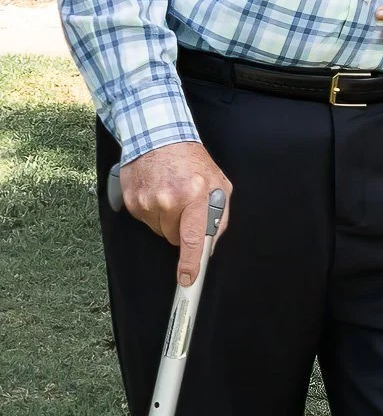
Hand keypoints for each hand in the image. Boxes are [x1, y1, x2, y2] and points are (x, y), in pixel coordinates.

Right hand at [119, 140, 232, 286]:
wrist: (159, 136)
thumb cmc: (192, 160)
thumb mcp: (218, 183)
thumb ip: (219, 217)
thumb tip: (210, 246)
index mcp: (195, 195)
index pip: (193, 239)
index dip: (190, 264)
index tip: (187, 279)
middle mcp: (170, 199)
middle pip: (174, 238)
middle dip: (180, 228)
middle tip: (184, 205)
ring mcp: (147, 201)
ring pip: (158, 230)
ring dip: (165, 219)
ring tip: (170, 193)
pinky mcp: (131, 201)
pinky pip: (144, 220)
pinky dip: (151, 211)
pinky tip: (156, 191)